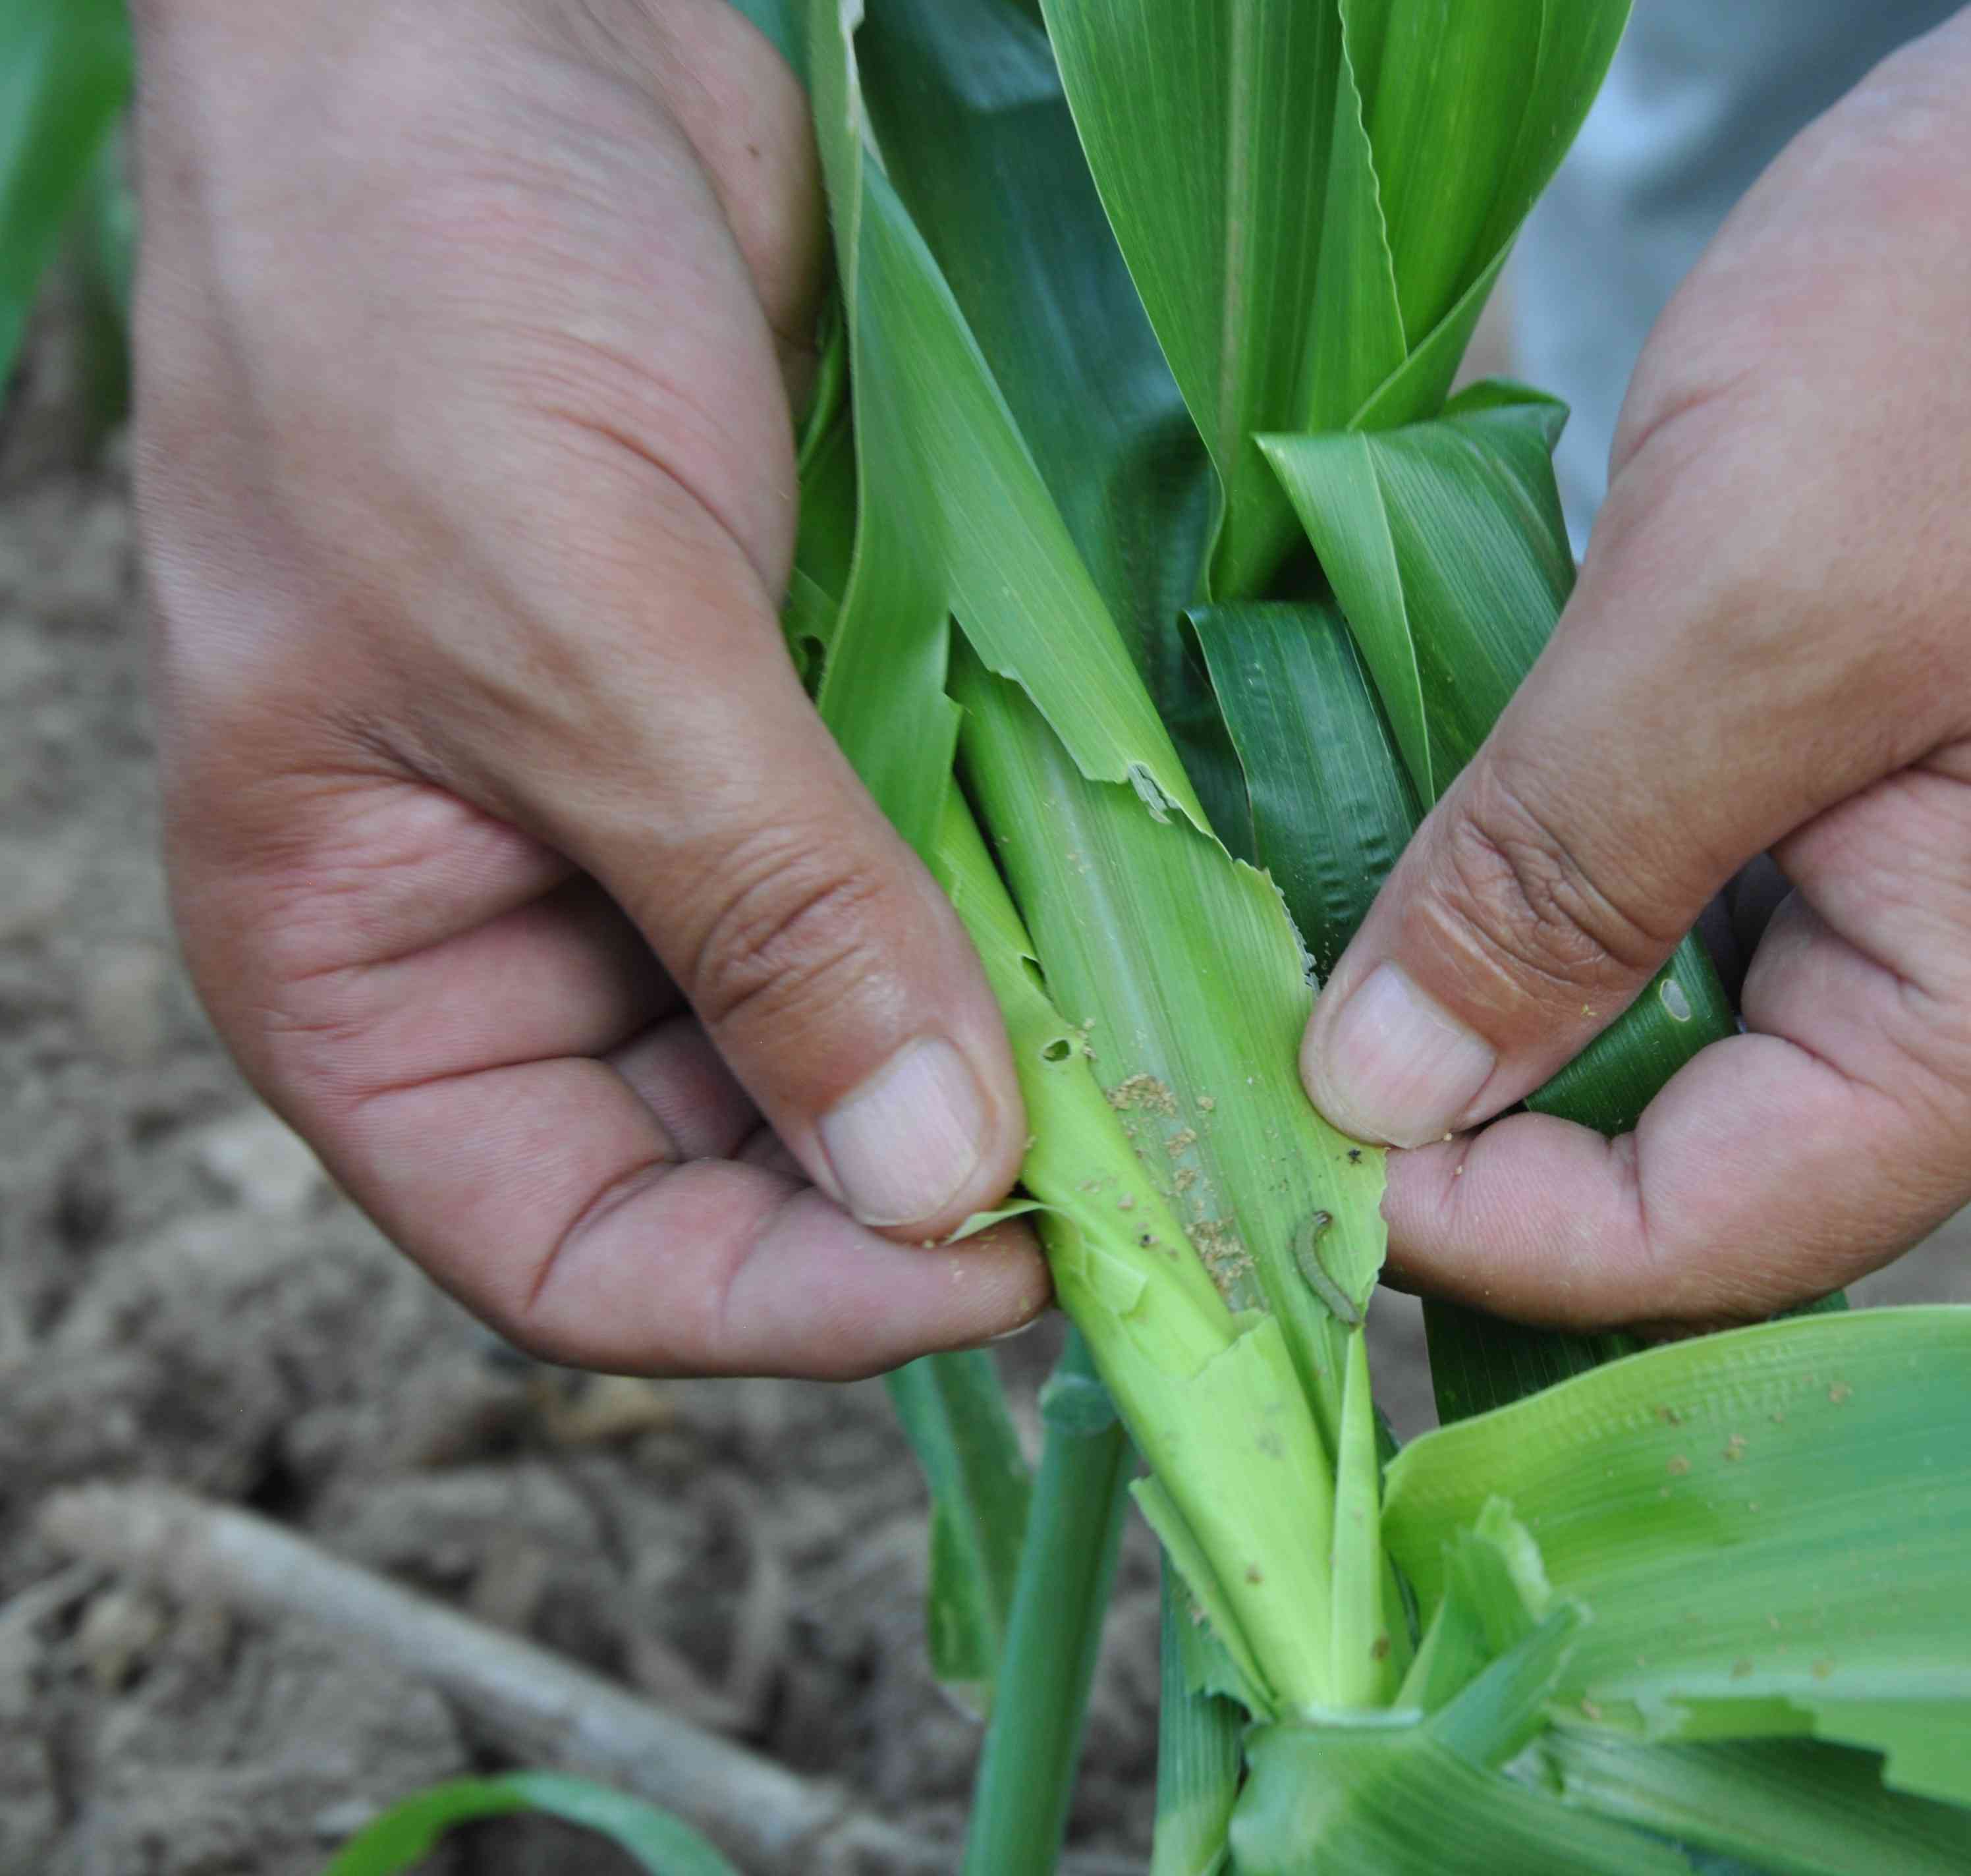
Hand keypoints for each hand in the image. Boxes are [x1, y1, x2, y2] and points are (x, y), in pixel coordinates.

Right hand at [136, 0, 1041, 1376]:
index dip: (791, 1302)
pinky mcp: (812, 710)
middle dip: (938, 1181)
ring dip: (1019, 1046)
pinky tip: (1160, 909)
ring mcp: (688, 821)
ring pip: (872, 1024)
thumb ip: (759, 907)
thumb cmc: (409, 297)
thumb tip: (930, 1170)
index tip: (1000, 1278)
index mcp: (377, 969)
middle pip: (753, 1161)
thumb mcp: (566, 625)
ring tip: (1179, 1052)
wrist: (490, 20)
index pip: (580, 1253)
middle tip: (1155, 1168)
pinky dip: (1043, 898)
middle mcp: (535, 929)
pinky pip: (939, 864)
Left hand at [1300, 0, 1970, 1328]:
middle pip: (1726, 1163)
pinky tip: (1490, 829)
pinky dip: (1613, 888)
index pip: (1722, 1239)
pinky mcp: (1961, 782)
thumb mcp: (1734, 620)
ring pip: (1727, 1032)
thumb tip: (1379, 1094)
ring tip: (1352, 947)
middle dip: (1503, 1126)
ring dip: (1543, 999)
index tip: (1286, 1137)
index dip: (1487, 1224)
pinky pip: (1760, 903)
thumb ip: (1556, 880)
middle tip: (1283, 1050)